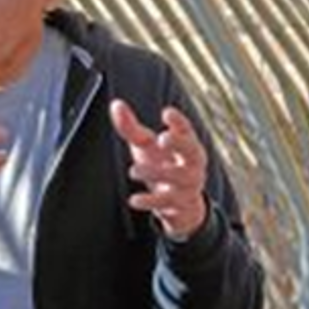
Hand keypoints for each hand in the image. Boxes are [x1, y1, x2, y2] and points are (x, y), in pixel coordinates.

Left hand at [110, 100, 208, 240]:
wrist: (178, 205)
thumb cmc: (161, 165)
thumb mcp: (146, 146)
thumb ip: (131, 128)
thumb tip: (115, 104)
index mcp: (186, 145)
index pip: (187, 130)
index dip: (179, 121)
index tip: (166, 112)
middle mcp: (193, 164)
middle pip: (192, 151)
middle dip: (179, 143)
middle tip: (161, 138)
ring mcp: (189, 185)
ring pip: (178, 177)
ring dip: (155, 173)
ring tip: (133, 171)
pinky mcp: (180, 205)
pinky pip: (168, 203)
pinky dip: (150, 201)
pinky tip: (133, 199)